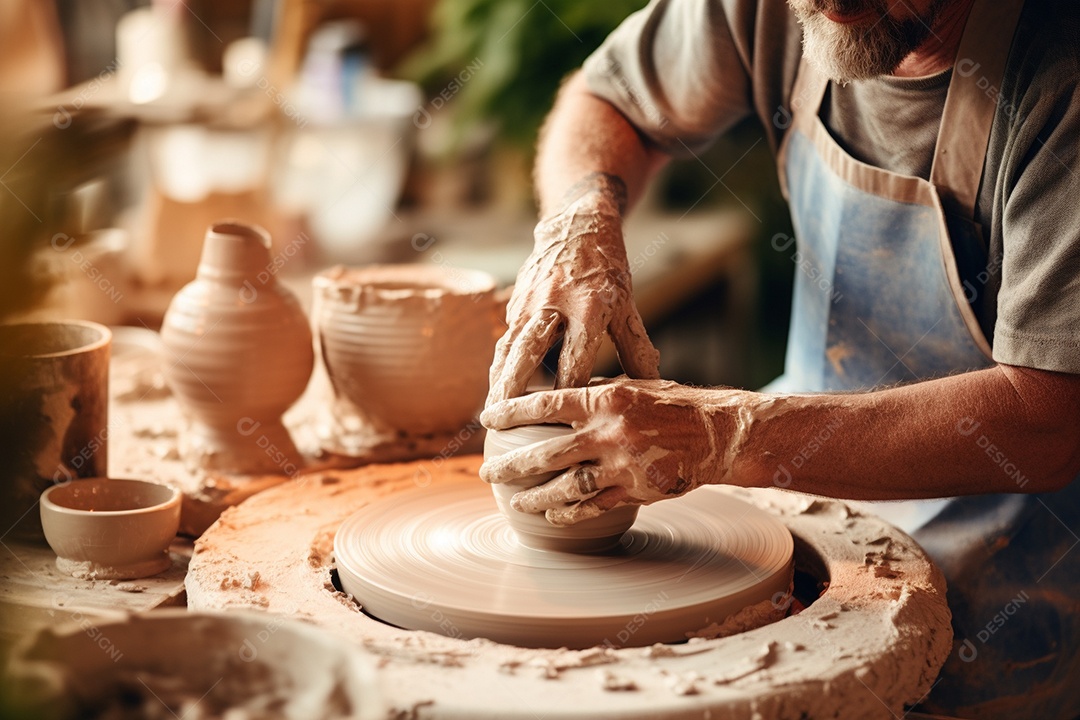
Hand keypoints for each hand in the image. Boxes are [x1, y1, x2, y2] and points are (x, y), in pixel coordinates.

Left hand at [480, 377, 753, 525]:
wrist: (715, 435)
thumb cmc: (669, 404)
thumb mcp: (629, 386)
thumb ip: (591, 394)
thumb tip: (550, 397)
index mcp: (605, 399)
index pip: (545, 405)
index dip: (511, 412)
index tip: (487, 419)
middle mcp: (609, 432)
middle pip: (546, 453)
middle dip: (511, 466)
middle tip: (487, 473)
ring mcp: (621, 465)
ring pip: (565, 487)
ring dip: (534, 497)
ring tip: (514, 502)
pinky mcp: (634, 490)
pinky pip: (593, 506)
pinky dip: (568, 513)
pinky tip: (550, 517)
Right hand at [486, 175, 659, 405]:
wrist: (577, 226)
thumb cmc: (607, 269)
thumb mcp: (626, 304)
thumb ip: (636, 347)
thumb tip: (648, 387)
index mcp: (589, 306)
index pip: (575, 357)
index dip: (569, 390)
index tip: (565, 418)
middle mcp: (555, 303)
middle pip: (529, 351)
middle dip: (516, 386)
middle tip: (507, 417)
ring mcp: (530, 301)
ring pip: (509, 346)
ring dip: (499, 379)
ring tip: (492, 412)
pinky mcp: (516, 301)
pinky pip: (505, 338)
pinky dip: (499, 365)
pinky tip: (496, 391)